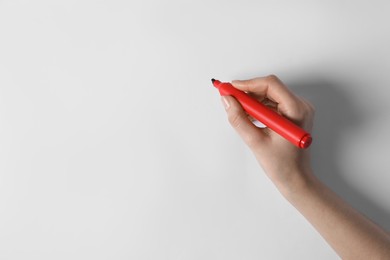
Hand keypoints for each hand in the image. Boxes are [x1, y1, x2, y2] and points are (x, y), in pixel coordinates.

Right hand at [221, 75, 314, 192]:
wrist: (295, 179)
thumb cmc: (282, 165)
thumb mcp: (255, 142)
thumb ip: (239, 119)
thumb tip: (227, 100)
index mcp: (296, 110)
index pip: (270, 85)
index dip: (248, 84)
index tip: (230, 88)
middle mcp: (300, 106)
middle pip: (270, 87)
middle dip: (248, 92)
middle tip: (229, 97)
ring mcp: (297, 109)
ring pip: (269, 94)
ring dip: (251, 100)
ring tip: (237, 110)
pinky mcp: (292, 114)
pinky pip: (272, 103)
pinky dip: (258, 107)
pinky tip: (247, 116)